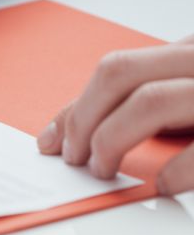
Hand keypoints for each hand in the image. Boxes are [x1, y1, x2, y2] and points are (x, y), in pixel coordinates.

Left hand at [36, 37, 193, 192]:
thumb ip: (139, 96)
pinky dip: (174, 170)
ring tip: (103, 171)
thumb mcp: (187, 90)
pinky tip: (163, 184)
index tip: (53, 141)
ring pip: (150, 100)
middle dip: (84, 119)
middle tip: (73, 157)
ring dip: (112, 140)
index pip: (115, 70)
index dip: (77, 107)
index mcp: (188, 50)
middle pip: (120, 74)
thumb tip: (66, 130)